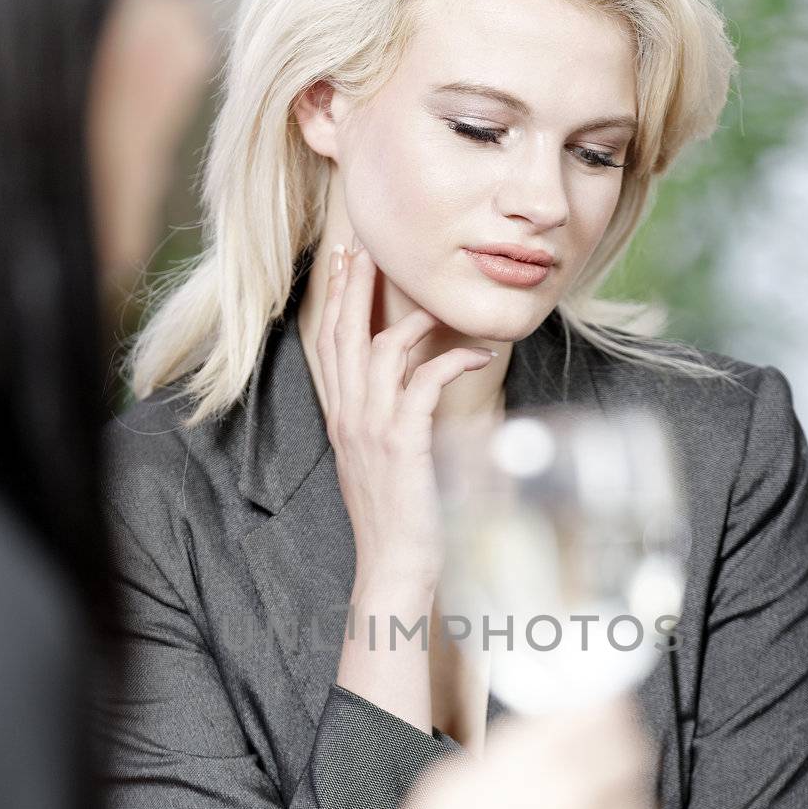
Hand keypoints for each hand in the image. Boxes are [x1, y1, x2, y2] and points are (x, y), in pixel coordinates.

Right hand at [317, 236, 493, 594]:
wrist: (394, 565)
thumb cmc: (397, 519)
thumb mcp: (378, 463)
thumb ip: (383, 424)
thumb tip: (405, 397)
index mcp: (342, 418)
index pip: (329, 344)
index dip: (335, 298)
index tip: (342, 260)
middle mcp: (349, 417)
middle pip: (344, 333)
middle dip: (355, 284)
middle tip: (367, 244)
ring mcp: (373, 428)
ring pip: (382, 349)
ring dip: (414, 318)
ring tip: (441, 305)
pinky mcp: (403, 442)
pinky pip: (424, 382)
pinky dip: (453, 360)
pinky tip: (477, 355)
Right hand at [353, 695, 656, 808]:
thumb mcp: (449, 786)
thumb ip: (513, 750)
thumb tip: (553, 725)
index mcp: (533, 768)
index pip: (602, 708)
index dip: (601, 702)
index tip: (596, 705)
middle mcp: (579, 806)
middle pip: (632, 749)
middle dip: (612, 746)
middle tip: (589, 755)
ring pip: (640, 804)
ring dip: (614, 800)